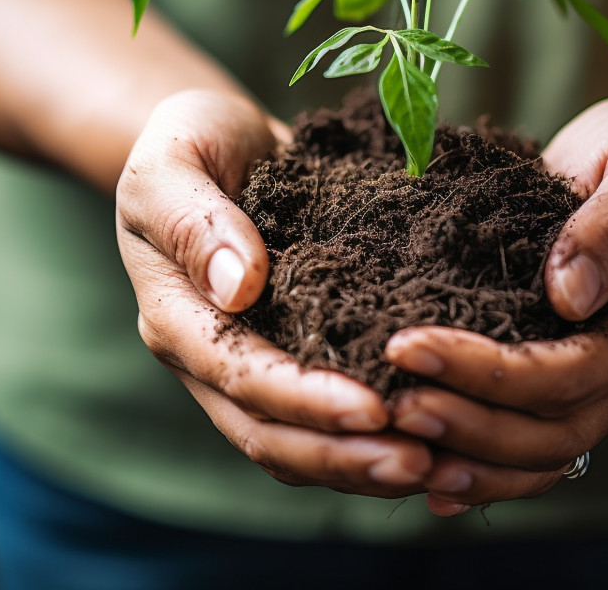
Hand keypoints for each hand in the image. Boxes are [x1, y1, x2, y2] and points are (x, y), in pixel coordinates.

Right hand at [116, 89, 430, 495]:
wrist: (215, 139)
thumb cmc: (187, 140)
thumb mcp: (172, 164)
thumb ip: (195, 221)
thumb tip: (238, 287)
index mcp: (177, 313)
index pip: (239, 374)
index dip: (304, 400)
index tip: (374, 408)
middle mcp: (210, 350)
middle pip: (268, 429)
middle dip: (342, 453)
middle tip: (421, 463)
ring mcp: (249, 354)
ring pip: (295, 437)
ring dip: (359, 461)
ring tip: (435, 467)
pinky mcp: (287, 345)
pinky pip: (318, 409)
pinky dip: (363, 435)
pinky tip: (423, 438)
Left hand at [385, 96, 607, 513]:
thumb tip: (567, 294)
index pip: (567, 376)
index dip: (489, 373)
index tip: (409, 346)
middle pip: (550, 432)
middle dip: (468, 424)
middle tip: (393, 404)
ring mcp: (598, 377)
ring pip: (538, 452)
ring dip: (469, 455)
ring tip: (400, 438)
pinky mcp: (565, 371)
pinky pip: (530, 437)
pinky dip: (484, 465)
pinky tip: (431, 478)